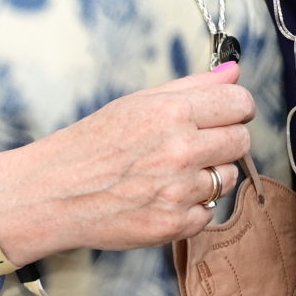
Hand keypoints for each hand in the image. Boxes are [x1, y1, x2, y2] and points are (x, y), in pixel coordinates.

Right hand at [0, 64, 254, 255]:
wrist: (53, 192)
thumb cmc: (92, 144)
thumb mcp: (137, 103)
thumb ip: (192, 86)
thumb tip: (234, 70)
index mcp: (172, 112)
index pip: (240, 103)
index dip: (237, 109)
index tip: (226, 115)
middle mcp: (180, 150)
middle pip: (241, 141)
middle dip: (224, 141)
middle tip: (194, 146)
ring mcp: (179, 191)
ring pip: (227, 178)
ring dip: (208, 176)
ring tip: (171, 174)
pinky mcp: (175, 225)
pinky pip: (209, 213)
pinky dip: (191, 207)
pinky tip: (162, 198)